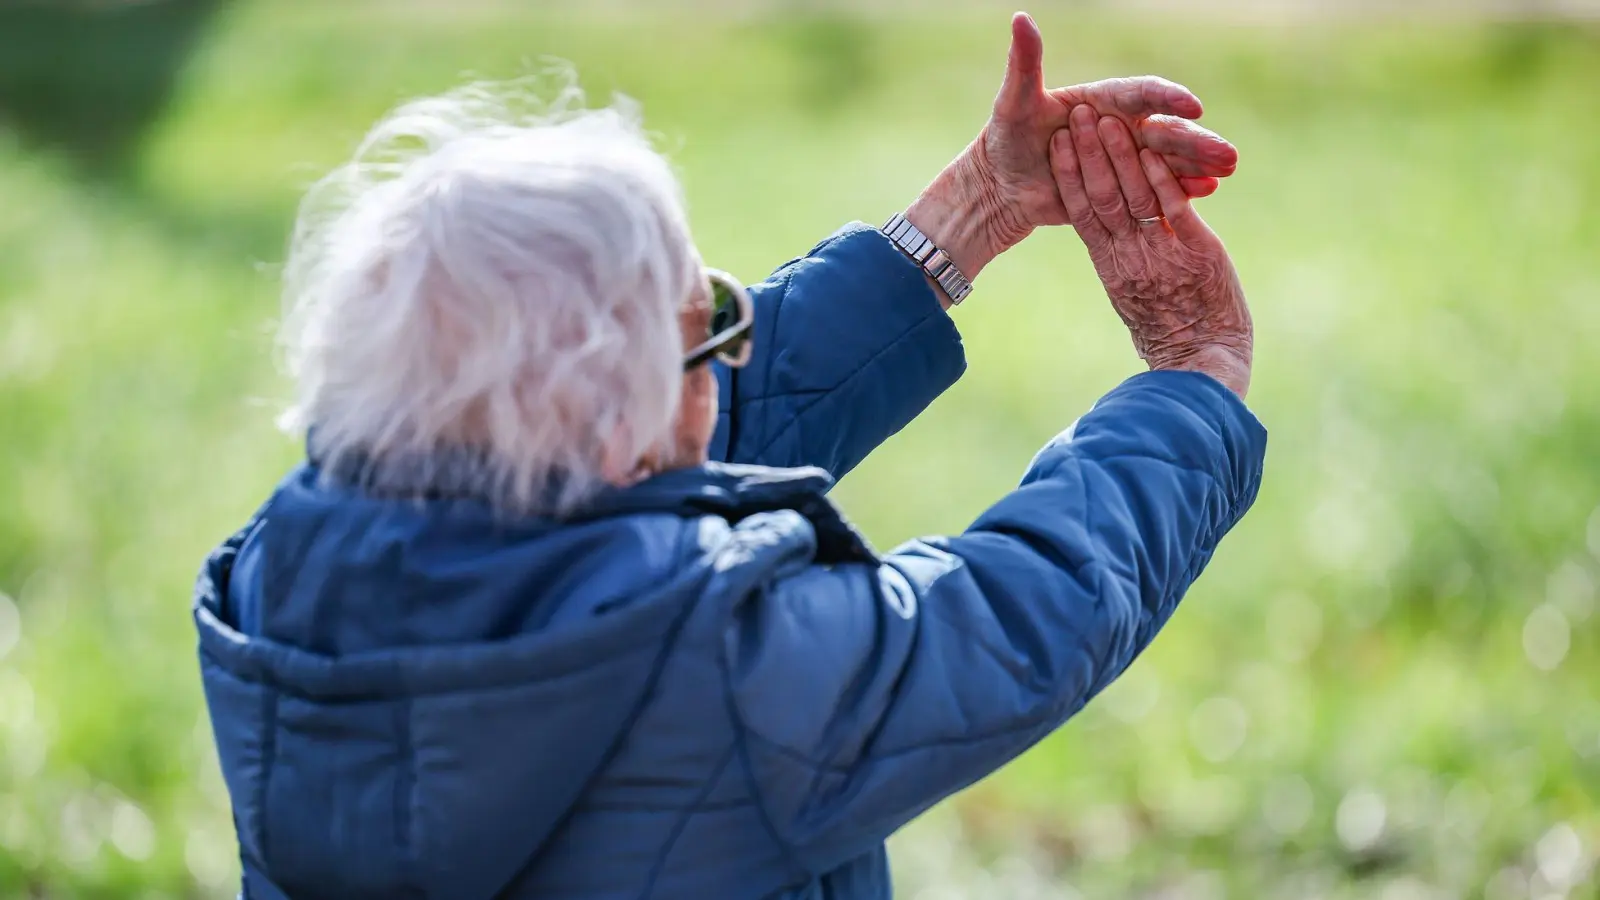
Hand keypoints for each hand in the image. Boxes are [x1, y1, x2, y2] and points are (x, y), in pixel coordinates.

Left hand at [905, 12, 1238, 291]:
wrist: (1003, 184)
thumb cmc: (1007, 138)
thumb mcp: (1013, 102)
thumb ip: (1024, 64)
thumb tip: (1020, 18)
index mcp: (1103, 101)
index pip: (1141, 94)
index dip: (1167, 98)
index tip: (1192, 105)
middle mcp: (1122, 127)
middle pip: (1165, 130)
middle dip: (1196, 140)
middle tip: (1226, 150)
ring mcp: (1125, 159)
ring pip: (1168, 160)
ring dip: (1198, 164)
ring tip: (1227, 170)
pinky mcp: (1122, 188)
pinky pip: (1156, 189)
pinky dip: (1181, 190)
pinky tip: (1207, 192)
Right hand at [1050, 105, 1252, 397]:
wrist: (1202, 364)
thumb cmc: (1172, 338)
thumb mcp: (1134, 300)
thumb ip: (1123, 266)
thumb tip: (1113, 242)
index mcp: (1111, 268)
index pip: (1081, 214)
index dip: (1068, 177)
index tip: (1057, 145)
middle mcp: (1130, 256)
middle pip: (1101, 197)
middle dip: (1088, 154)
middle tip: (1076, 114)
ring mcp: (1162, 252)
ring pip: (1133, 196)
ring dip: (1120, 156)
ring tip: (1108, 119)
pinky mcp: (1197, 251)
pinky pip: (1173, 208)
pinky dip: (1161, 176)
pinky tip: (1150, 148)